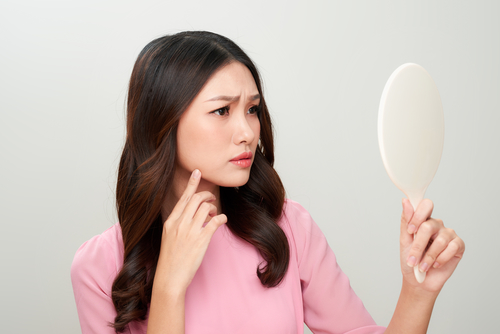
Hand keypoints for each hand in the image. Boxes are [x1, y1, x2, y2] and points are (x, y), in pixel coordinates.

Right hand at [154, 169, 226, 293]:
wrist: (169, 277)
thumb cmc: (170, 260)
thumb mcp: (168, 237)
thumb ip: (177, 225)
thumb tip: (191, 215)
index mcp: (170, 222)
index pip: (183, 198)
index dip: (192, 184)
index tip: (197, 172)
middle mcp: (180, 224)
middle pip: (196, 199)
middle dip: (207, 195)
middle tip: (212, 199)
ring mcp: (190, 231)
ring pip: (206, 208)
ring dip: (213, 207)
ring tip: (214, 213)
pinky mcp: (201, 240)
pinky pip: (215, 221)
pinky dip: (221, 218)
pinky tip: (222, 220)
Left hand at [400, 198, 464, 292]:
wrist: (419, 281)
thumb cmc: (411, 260)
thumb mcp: (404, 241)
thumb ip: (406, 221)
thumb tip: (405, 201)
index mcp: (423, 220)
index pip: (425, 205)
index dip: (417, 216)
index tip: (410, 231)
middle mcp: (437, 225)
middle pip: (429, 226)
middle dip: (418, 246)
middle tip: (412, 259)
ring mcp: (448, 234)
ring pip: (440, 240)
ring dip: (428, 257)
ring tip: (422, 267)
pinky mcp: (458, 245)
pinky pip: (451, 248)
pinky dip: (440, 259)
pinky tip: (436, 264)